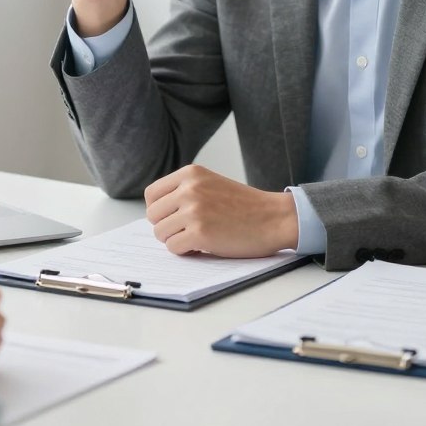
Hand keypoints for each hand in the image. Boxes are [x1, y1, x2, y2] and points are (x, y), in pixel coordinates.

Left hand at [144, 165, 299, 256]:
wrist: (274, 217)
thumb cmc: (244, 205)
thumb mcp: (210, 183)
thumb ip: (185, 190)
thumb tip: (156, 212)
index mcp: (190, 173)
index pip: (151, 194)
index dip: (159, 210)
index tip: (172, 218)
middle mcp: (189, 188)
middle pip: (153, 215)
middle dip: (166, 227)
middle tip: (186, 231)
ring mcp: (194, 210)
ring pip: (160, 233)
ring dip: (176, 240)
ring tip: (196, 238)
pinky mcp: (200, 233)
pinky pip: (174, 248)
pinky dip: (185, 252)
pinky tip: (202, 247)